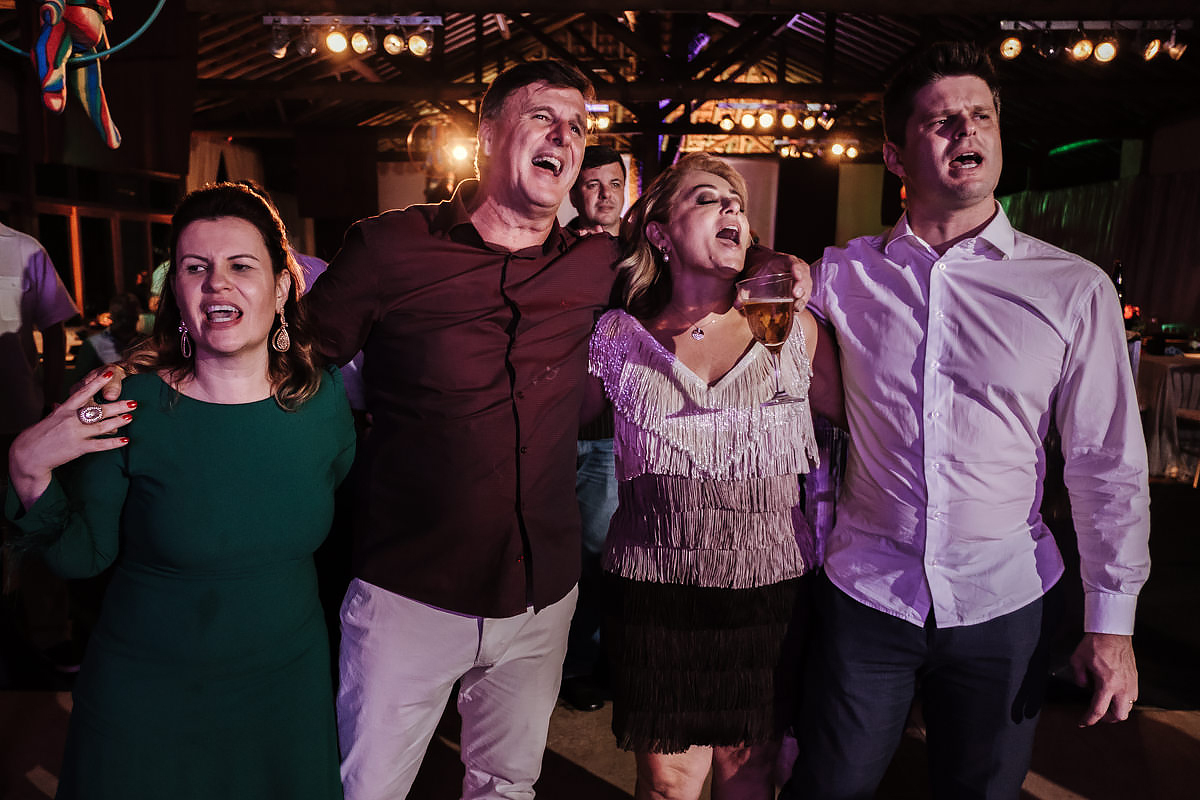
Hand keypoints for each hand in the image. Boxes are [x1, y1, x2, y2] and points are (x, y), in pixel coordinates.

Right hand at [8, 369, 134, 510]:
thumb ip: (59, 412)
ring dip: (119, 421)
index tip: (109, 373)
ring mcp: (75, 434)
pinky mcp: (78, 448)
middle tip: (133, 402)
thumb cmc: (40, 435)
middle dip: (118, 405)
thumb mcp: (50, 419)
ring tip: (131, 417)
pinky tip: (126, 440)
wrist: (29, 455)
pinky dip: (114, 443)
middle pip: (99, 410)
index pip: (83, 392)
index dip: (97, 382)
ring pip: (103, 425)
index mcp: (64, 409)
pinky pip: (100, 445)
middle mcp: (70, 419)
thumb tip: (58, 404)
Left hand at [737, 253, 811, 310]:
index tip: (797, 276)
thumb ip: (743, 291)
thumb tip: (737, 305)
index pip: (794, 262)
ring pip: (807, 287)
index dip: (797, 269)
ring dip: (803, 297)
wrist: (766, 269)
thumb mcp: (753, 278)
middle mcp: (797, 268)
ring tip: (796, 308)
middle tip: (796, 295)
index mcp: (785, 260)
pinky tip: (795, 311)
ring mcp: (801, 279)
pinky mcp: (802, 290)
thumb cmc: (762, 271)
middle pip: (804, 275)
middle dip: (802, 286)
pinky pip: (805, 295)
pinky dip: (801, 303)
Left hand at [1069, 632, 1137, 725]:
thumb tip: (1083, 687)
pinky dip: (1124, 700)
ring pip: (1128, 707)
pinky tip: (1114, 693)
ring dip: (1117, 709)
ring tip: (1105, 703)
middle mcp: (1123, 687)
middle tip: (1097, 714)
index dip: (1089, 719)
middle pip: (1120, 715)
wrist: (1113, 631)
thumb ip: (1079, 677)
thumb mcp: (1077, 660)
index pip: (1099, 710)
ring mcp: (1131, 683)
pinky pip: (1133, 697)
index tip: (1083, 723)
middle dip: (1108, 718)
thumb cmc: (1095, 644)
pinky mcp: (1135, 678)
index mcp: (1107, 684)